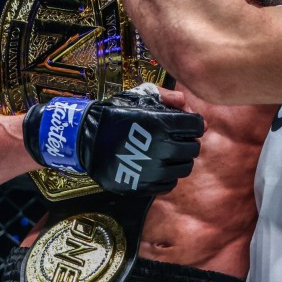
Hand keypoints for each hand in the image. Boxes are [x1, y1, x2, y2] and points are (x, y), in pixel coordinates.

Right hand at [22, 84, 203, 194]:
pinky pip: (170, 183)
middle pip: (194, 148)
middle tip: (177, 138)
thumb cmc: (114, 114)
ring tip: (168, 152)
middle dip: (189, 141)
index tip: (185, 123)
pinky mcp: (145, 185)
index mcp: (163, 124)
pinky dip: (169, 175)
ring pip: (185, 167)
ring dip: (181, 159)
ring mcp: (154, 170)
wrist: (85, 139)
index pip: (196, 126)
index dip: (193, 123)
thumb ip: (165, 96)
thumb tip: (185, 103)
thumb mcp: (138, 97)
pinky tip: (159, 166)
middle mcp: (162, 148)